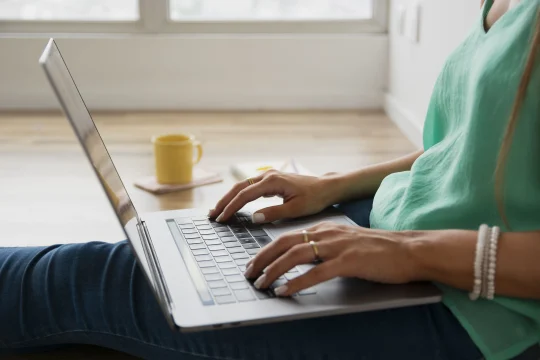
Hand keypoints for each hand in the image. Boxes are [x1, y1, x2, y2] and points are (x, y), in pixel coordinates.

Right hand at [209, 170, 334, 223]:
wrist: (326, 187)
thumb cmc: (314, 198)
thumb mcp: (296, 209)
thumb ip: (274, 213)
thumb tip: (254, 218)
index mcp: (273, 182)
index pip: (245, 195)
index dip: (231, 207)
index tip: (222, 218)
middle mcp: (268, 176)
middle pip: (239, 187)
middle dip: (224, 201)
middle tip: (212, 215)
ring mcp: (268, 176)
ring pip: (242, 186)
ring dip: (229, 197)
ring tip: (218, 210)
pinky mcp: (270, 180)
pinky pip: (249, 187)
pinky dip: (239, 195)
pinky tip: (233, 203)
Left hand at [244, 222, 418, 295]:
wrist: (408, 249)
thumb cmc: (378, 249)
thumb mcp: (345, 242)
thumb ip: (324, 247)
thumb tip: (302, 259)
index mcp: (325, 228)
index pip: (288, 236)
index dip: (267, 249)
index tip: (254, 262)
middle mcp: (327, 233)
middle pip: (285, 243)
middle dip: (262, 258)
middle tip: (249, 273)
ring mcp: (337, 246)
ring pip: (296, 255)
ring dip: (274, 270)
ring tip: (262, 283)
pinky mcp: (348, 261)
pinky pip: (316, 272)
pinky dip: (297, 281)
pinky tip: (285, 290)